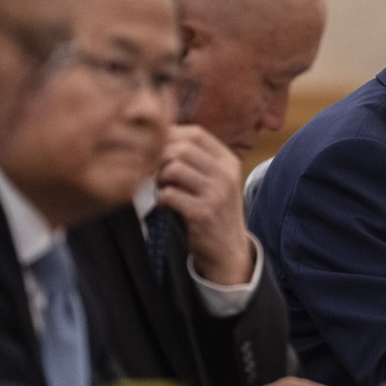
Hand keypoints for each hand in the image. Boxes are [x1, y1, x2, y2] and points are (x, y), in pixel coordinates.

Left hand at [156, 124, 251, 284]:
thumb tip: (163, 134)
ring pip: (174, 169)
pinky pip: (169, 194)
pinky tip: (167, 207)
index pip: (196, 134)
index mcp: (229, 162)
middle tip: (155, 174)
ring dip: (159, 179)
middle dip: (160, 158)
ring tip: (163, 190)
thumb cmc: (216, 211)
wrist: (228, 250)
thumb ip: (198, 159)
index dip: (171, 136)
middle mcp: (226, 175)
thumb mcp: (217, 180)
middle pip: (182, 148)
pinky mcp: (203, 213)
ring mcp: (216, 194)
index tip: (158, 149)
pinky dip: (161, 200)